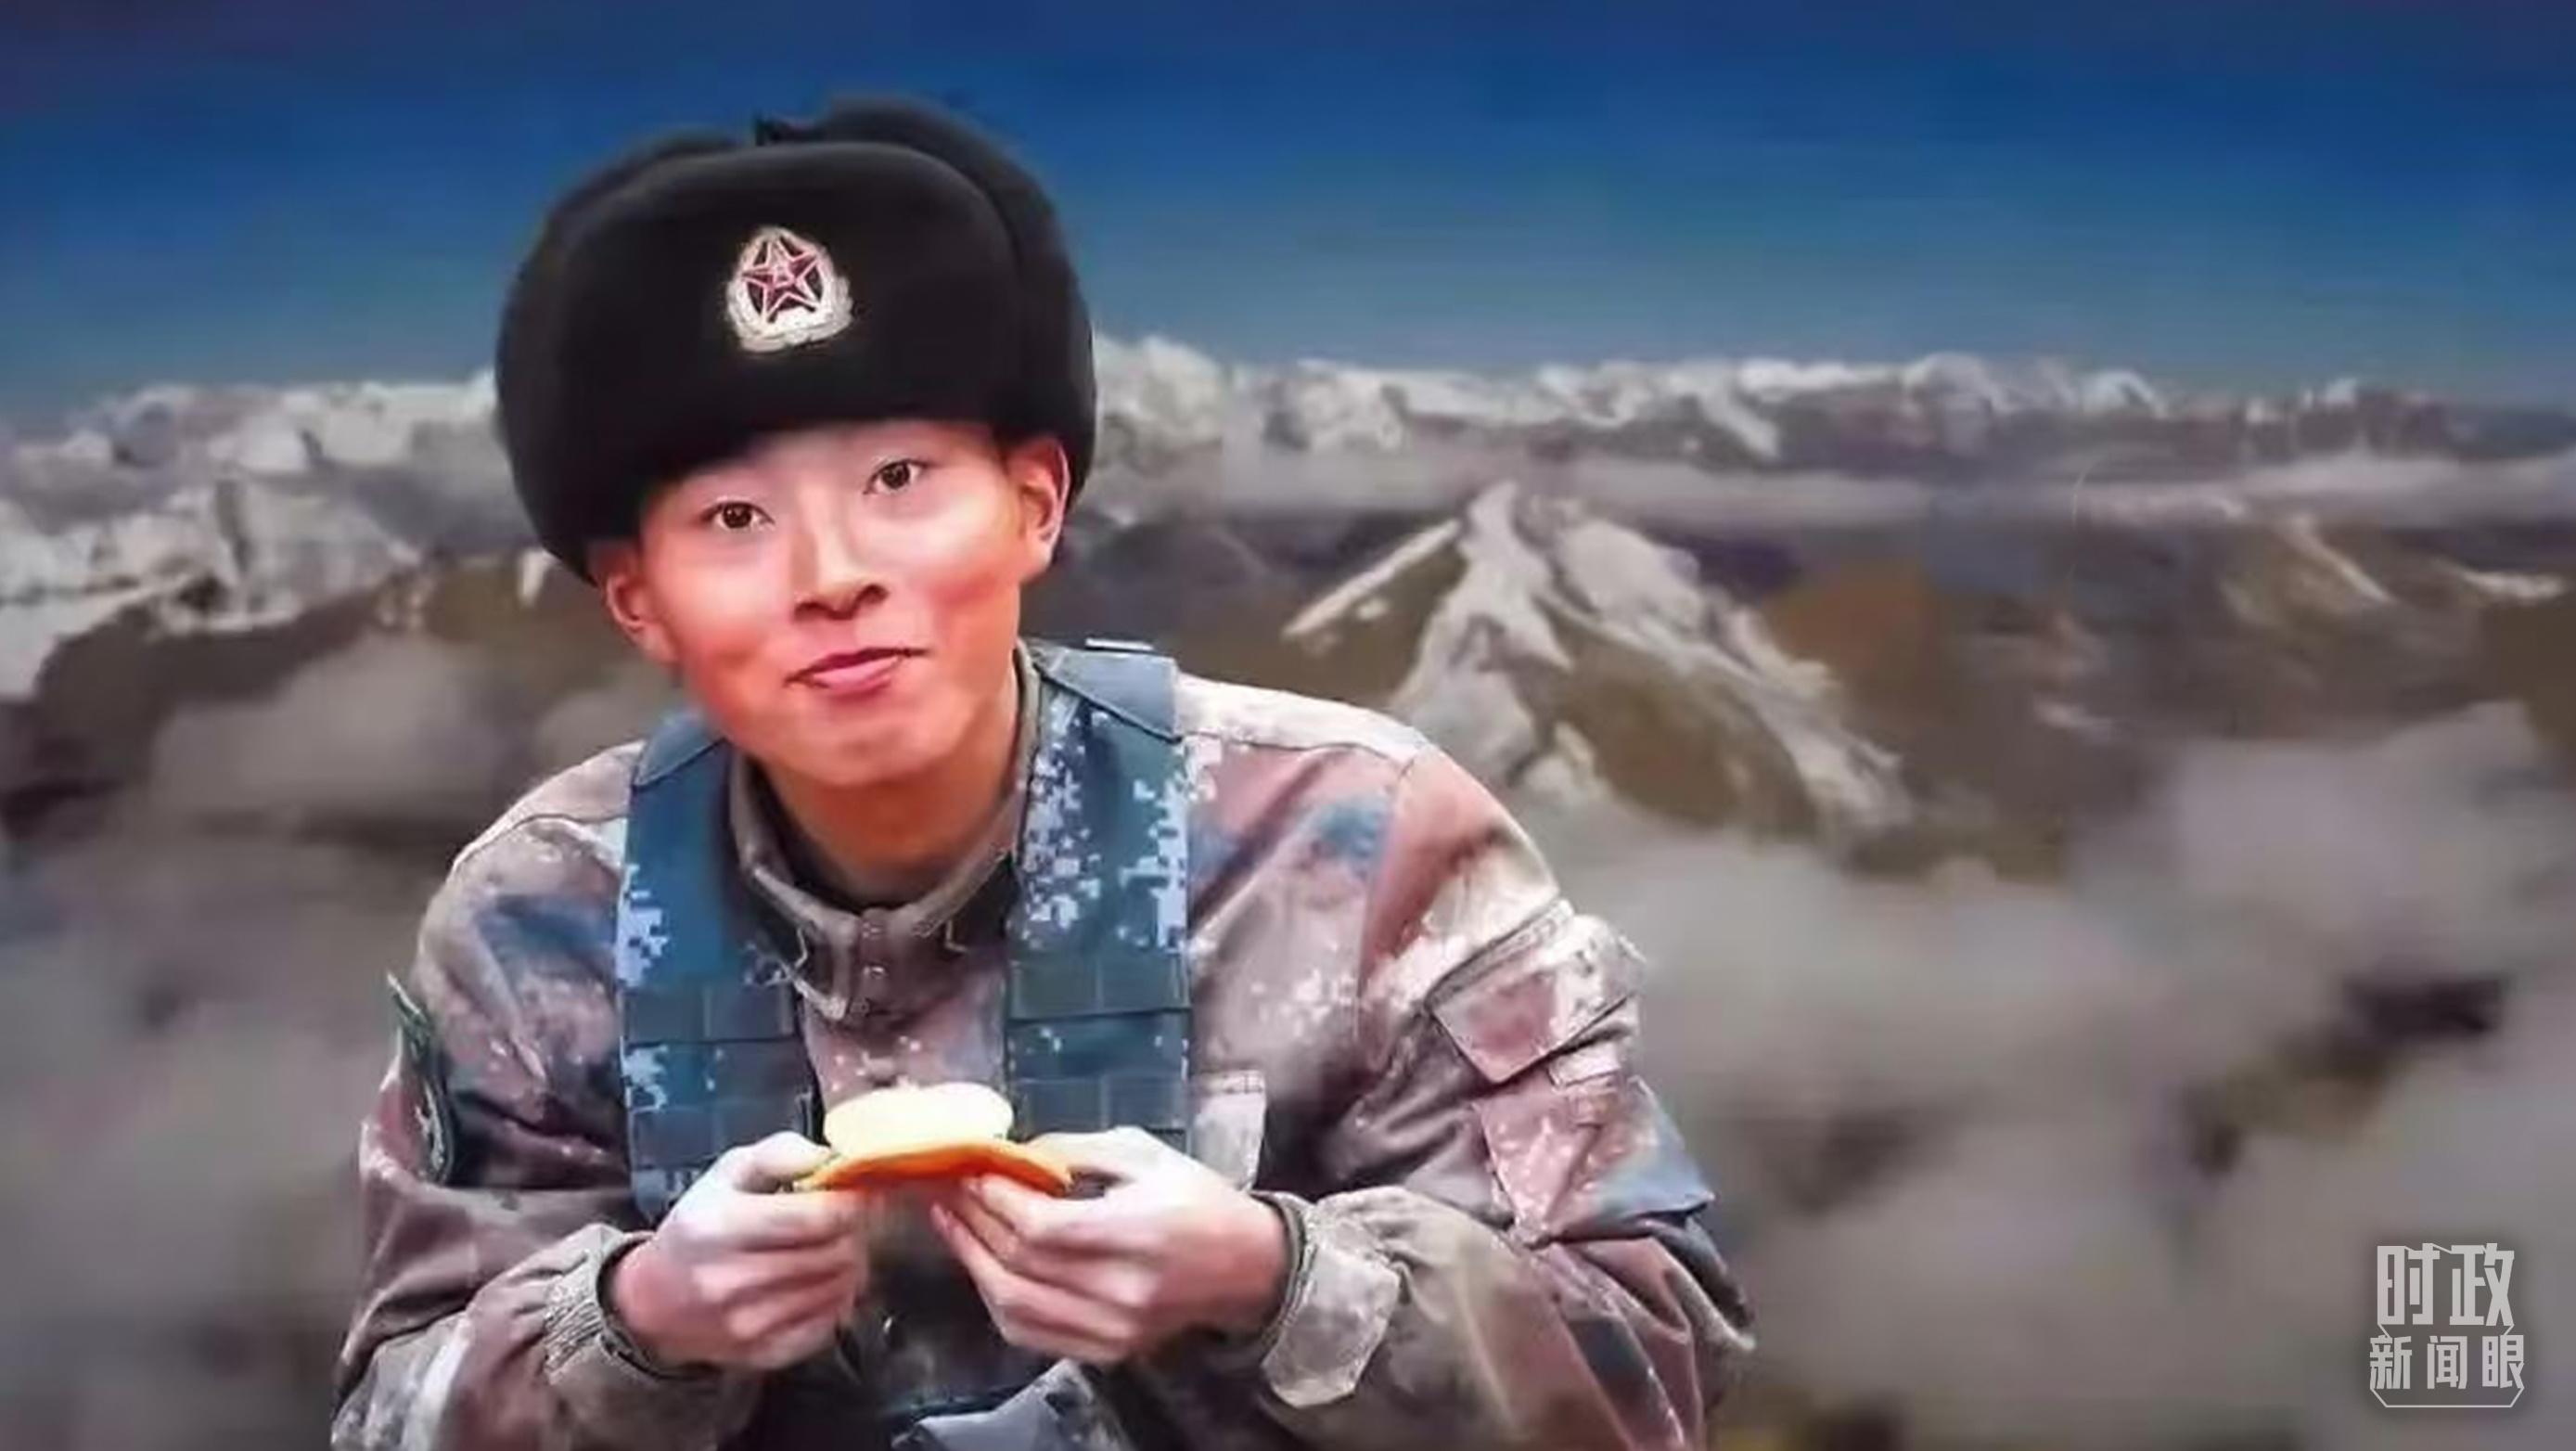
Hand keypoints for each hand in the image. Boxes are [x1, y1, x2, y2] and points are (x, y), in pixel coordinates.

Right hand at [608, 1132, 874, 1371]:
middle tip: (848, 1223)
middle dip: (853, 1233)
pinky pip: (828, 1325)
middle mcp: (730, 1280)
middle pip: (833, 1253)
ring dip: (849, 1266)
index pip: (817, 1216)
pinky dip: (837, 1302)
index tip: (858, 1195)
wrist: (654, 1302)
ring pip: (837, 1289)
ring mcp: (747, 1323)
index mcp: (720, 1226)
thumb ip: (776, 1154)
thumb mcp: (725, 1175)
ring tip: (834, 1250)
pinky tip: (822, 1284)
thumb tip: (823, 1156)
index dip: (851, 1203)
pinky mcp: (762, 1354)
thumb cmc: (699, 1229)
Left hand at [926, 1126, 1287, 1365]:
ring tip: (952, 1225)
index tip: (972, 1172)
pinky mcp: (1107, 1352)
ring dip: (972, 1262)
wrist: (1246, 1268)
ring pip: (1015, 1305)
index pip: (1043, 1227)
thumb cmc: (1198, 1200)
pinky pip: (1030, 1333)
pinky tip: (981, 1266)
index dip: (996, 1200)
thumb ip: (1079, 1150)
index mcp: (1140, 1232)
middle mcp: (1124, 1290)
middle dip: (974, 1222)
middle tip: (950, 1190)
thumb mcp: (1147, 1154)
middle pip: (1021, 1264)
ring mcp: (1114, 1329)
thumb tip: (1016, 1154)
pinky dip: (996, 1300)